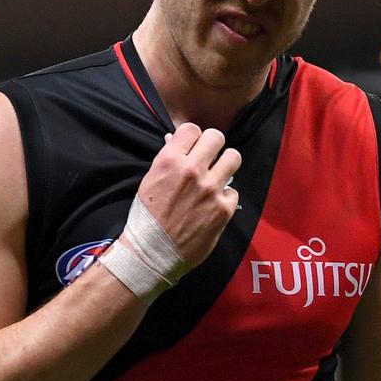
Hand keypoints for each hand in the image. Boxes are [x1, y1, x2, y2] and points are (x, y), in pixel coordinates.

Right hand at [134, 123, 240, 267]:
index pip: (193, 128)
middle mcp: (192, 170)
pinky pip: (234, 191)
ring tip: (218, 176)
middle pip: (216, 137)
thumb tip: (177, 141)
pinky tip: (214, 206)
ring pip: (233, 157)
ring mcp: (211, 189)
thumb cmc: (147, 216)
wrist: (152, 252)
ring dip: (226, 165)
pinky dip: (225, 197)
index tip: (193, 148)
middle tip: (209, 158)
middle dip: (213, 146)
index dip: (194, 138)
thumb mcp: (150, 180)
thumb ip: (168, 160)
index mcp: (170, 160)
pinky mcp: (223, 208)